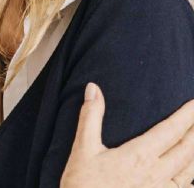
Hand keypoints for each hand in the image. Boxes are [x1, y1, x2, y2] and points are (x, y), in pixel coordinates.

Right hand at [62, 83, 193, 187]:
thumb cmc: (83, 184)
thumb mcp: (83, 149)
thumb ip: (91, 117)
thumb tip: (93, 88)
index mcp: (139, 156)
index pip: (170, 131)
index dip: (186, 116)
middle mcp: (157, 174)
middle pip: (187, 149)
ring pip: (191, 170)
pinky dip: (192, 178)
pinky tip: (193, 175)